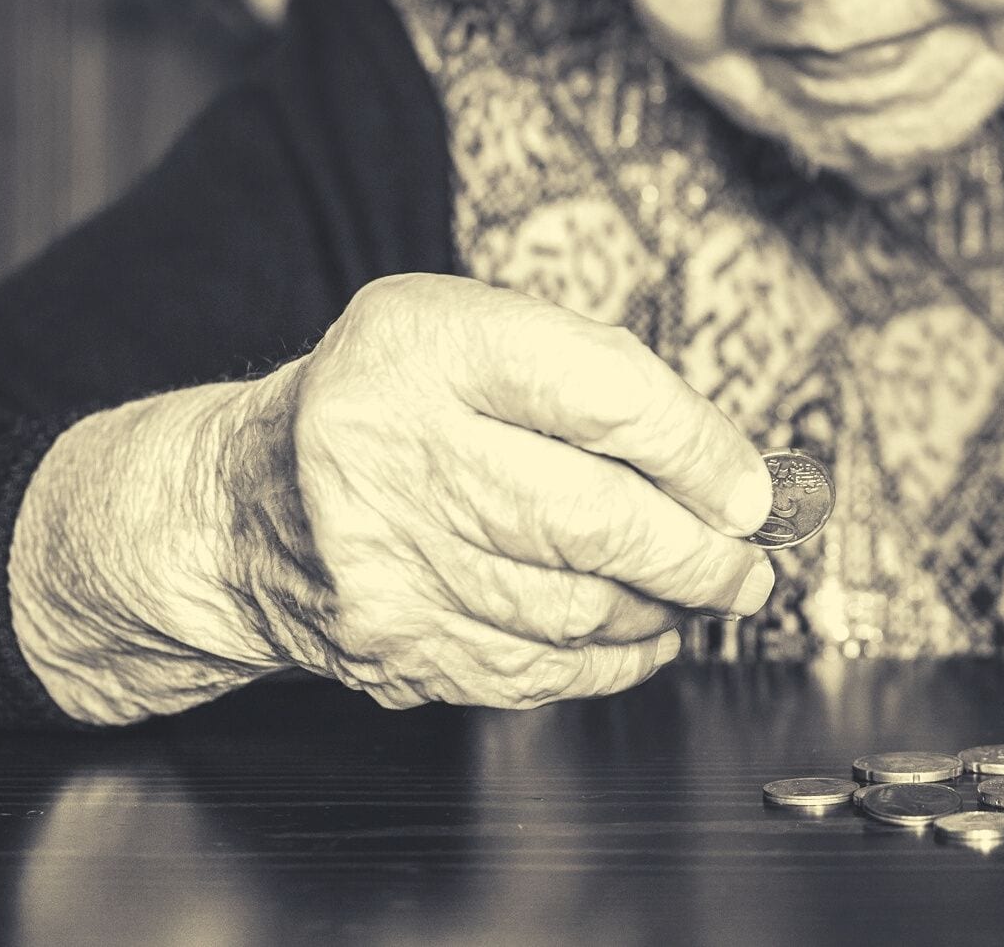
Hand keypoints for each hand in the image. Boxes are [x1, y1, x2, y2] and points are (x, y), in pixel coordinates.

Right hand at [214, 274, 774, 709]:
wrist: (249, 502)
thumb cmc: (398, 402)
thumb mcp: (477, 336)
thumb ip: (601, 382)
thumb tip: (732, 474)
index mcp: (427, 347)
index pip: (602, 396)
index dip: (699, 451)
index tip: (754, 489)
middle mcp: (394, 449)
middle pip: (594, 518)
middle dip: (698, 553)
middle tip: (748, 564)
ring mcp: (386, 559)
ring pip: (575, 606)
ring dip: (662, 607)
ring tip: (698, 589)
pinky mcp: (392, 642)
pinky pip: (537, 667)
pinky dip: (612, 658)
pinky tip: (641, 633)